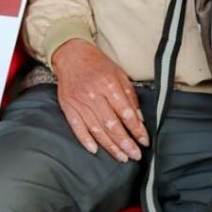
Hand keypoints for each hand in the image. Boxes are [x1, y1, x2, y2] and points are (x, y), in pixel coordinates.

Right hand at [51, 39, 148, 162]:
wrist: (71, 55)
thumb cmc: (98, 64)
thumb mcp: (119, 74)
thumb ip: (130, 96)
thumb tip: (139, 118)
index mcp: (109, 85)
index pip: (126, 113)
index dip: (137, 129)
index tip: (144, 141)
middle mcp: (93, 95)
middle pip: (111, 124)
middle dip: (125, 143)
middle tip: (135, 155)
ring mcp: (79, 102)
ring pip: (96, 129)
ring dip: (109, 146)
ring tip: (121, 157)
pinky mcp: (68, 106)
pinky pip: (76, 126)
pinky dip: (85, 140)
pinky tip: (95, 150)